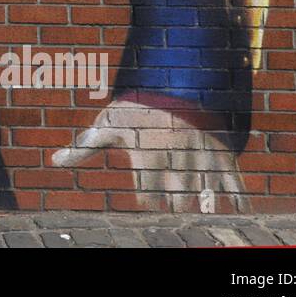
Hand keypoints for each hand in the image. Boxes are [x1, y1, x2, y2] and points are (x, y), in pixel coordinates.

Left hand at [52, 98, 247, 212]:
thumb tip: (52, 160)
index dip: (146, 198)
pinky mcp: (219, 148)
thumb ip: (82, 147)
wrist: (170, 79)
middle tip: (172, 210)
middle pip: (176, 196)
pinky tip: (242, 209)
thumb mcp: (104, 125)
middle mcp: (175, 156)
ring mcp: (200, 153)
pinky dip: (239, 192)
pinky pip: (232, 174)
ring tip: (204, 217)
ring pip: (203, 189)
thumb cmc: (132, 107)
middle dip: (173, 203)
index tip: (146, 201)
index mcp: (148, 153)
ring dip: (204, 204)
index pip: (147, 193)